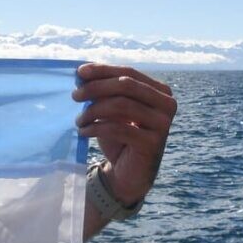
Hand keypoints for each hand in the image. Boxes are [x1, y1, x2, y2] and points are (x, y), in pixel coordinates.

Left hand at [73, 63, 175, 234]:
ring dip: (94, 110)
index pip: (129, 73)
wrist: (129, 172)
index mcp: (160, 90)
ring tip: (79, 119)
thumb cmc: (120, 137)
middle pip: (126, 85)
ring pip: (121, 105)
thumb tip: (83, 73)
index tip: (79, 72)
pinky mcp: (152, 143)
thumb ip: (104, 91)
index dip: (103, 70)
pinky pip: (118, 128)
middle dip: (97, 87)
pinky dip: (96, 127)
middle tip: (75, 96)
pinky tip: (83, 131)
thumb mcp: (112, 110)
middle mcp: (167, 104)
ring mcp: (163, 124)